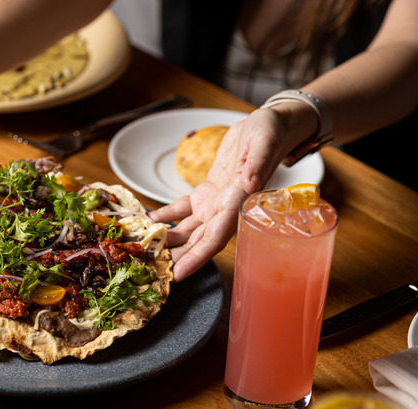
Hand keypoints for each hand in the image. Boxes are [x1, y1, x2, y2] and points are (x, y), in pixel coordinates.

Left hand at [149, 108, 294, 281]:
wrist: (272, 126)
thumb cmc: (272, 133)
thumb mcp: (265, 142)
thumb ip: (257, 163)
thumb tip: (250, 182)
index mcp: (238, 201)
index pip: (216, 238)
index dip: (198, 257)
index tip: (179, 274)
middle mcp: (225, 207)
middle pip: (198, 240)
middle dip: (177, 257)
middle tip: (152, 270)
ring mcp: (215, 201)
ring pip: (188, 229)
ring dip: (168, 241)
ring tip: (145, 250)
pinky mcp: (207, 190)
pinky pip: (183, 209)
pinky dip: (166, 216)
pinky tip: (149, 220)